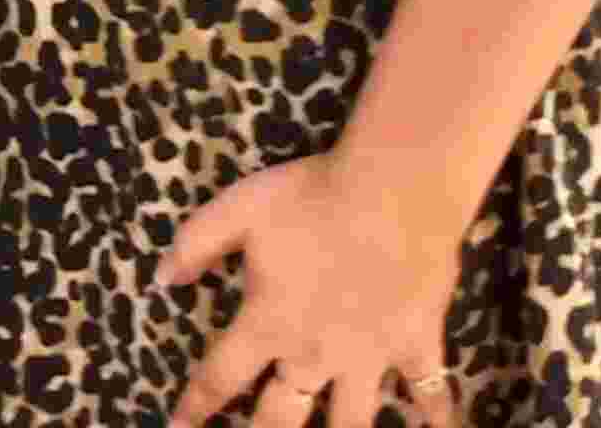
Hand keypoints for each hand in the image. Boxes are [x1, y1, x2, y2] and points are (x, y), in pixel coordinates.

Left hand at [156, 150, 464, 427]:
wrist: (393, 194)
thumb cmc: (311, 197)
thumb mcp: (236, 209)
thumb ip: (195, 244)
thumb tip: (162, 280)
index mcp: (268, 323)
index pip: (220, 376)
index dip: (196, 405)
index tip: (179, 426)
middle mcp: (315, 354)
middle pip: (281, 417)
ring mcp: (369, 357)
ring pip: (350, 421)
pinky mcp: (417, 346)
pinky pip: (429, 392)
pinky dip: (438, 415)